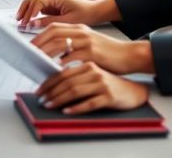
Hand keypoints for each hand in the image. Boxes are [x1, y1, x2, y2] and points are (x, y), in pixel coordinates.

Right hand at [16, 0, 100, 27]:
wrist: (94, 11)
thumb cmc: (85, 13)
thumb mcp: (67, 20)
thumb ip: (49, 22)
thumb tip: (34, 23)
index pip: (38, 2)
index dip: (30, 13)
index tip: (26, 22)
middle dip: (24, 9)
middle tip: (19, 21)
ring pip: (32, 0)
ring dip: (25, 8)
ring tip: (19, 18)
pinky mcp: (51, 3)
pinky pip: (37, 4)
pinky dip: (30, 10)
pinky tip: (26, 17)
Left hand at [31, 23, 152, 73]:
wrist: (130, 55)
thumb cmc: (107, 52)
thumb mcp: (89, 42)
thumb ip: (72, 43)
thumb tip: (52, 51)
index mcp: (79, 28)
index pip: (54, 28)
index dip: (39, 36)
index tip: (29, 46)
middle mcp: (83, 33)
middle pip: (54, 36)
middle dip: (39, 46)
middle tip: (28, 57)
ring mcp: (89, 44)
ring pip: (61, 47)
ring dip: (47, 57)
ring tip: (37, 65)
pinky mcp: (95, 57)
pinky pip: (74, 61)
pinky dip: (63, 67)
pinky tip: (56, 73)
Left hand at [35, 61, 149, 113]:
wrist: (133, 89)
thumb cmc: (108, 81)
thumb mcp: (91, 70)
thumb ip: (73, 69)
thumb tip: (49, 77)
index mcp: (87, 61)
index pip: (62, 68)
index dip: (48, 79)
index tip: (38, 88)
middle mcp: (93, 70)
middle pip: (66, 80)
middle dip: (50, 91)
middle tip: (40, 99)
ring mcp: (102, 83)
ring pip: (75, 91)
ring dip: (59, 99)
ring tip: (48, 105)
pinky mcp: (109, 95)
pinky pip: (89, 103)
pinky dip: (76, 107)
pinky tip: (66, 111)